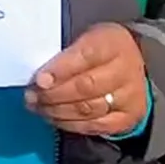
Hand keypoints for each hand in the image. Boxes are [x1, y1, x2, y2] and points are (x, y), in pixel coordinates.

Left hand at [26, 23, 147, 135]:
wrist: (132, 63)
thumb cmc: (100, 49)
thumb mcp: (84, 37)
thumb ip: (64, 52)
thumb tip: (39, 74)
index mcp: (113, 44)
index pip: (86, 56)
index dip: (60, 70)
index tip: (39, 80)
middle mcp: (126, 72)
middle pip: (85, 87)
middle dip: (53, 94)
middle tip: (32, 96)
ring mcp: (130, 97)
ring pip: (88, 109)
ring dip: (56, 111)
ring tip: (38, 107)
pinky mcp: (127, 118)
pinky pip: (94, 126)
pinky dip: (70, 124)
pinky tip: (54, 117)